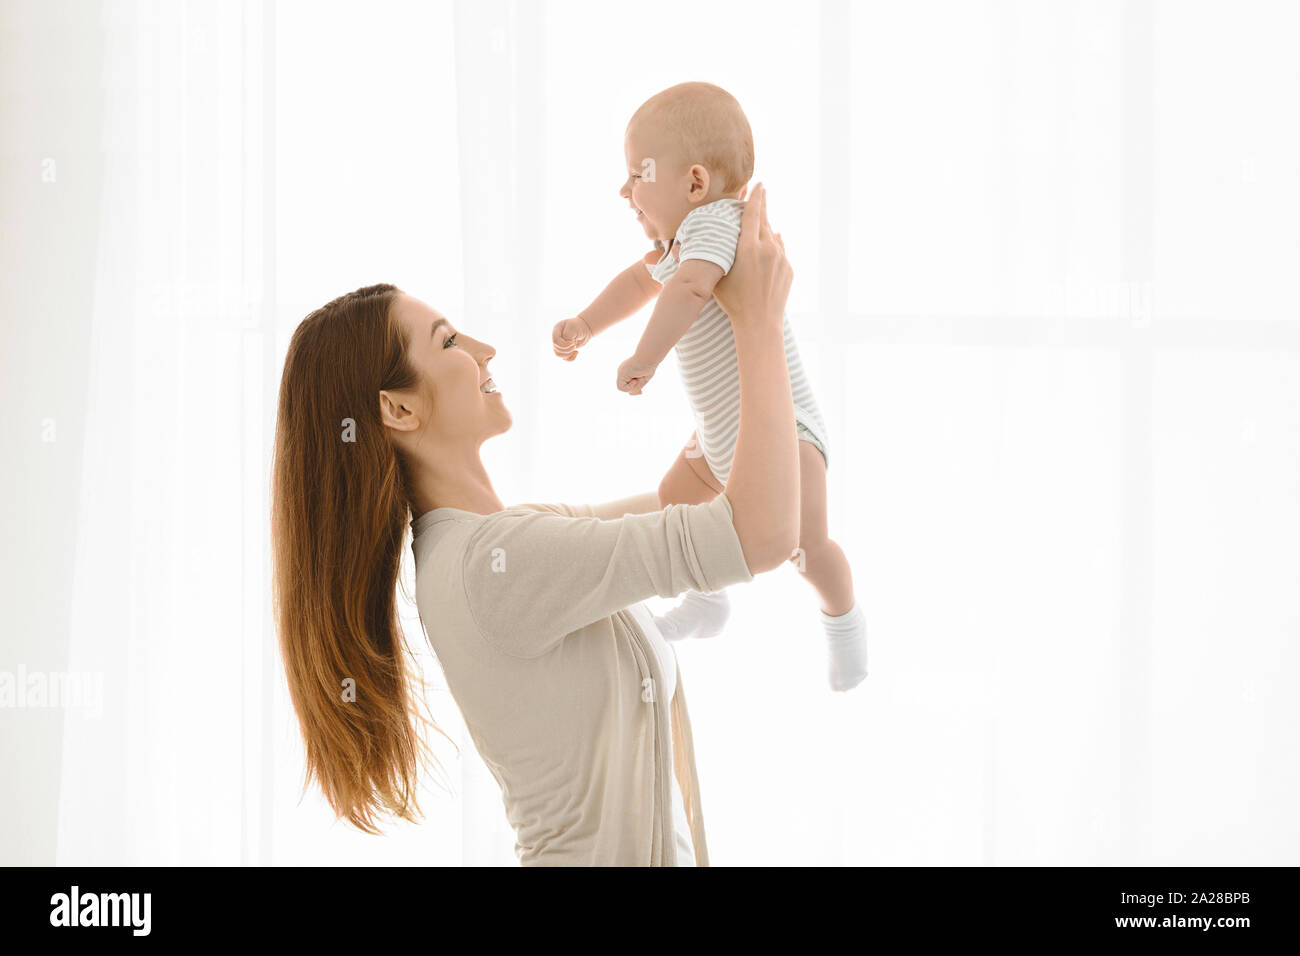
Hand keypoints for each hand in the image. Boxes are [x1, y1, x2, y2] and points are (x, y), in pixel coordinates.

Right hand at [552, 316, 591, 360]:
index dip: (564, 345)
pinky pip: (564, 358)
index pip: (555, 341)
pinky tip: (576, 353)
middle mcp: (557, 337)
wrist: (585, 328)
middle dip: (567, 350)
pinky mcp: (564, 349)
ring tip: (575, 350)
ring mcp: (560, 344)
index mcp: (557, 330)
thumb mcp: (573, 328)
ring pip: (558, 354)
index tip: (573, 342)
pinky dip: (570, 358)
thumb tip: (565, 345)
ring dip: (568, 355)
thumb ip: (567, 336)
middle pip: (556, 349)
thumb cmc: (579, 326)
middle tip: (575, 345)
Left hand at [617, 355, 656, 394]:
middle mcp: (622, 371)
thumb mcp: (642, 380)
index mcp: (627, 371)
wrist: (649, 356)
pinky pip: (622, 388)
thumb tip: (630, 394)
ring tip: (639, 377)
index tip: (641, 391)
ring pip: (623, 389)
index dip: (633, 389)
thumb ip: (636, 388)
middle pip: (625, 388)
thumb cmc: (648, 366)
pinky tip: (635, 379)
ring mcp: (620, 371)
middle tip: (642, 379)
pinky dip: (630, 386)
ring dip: (634, 386)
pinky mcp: (620, 373)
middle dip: (635, 387)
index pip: (627, 386)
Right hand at [712, 183, 790, 332]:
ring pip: (774, 236)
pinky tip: (769, 246)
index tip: (760, 185)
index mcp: (749, 247)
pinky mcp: (788, 269)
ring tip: (760, 225)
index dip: (756, 198)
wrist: (760, 323)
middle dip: (762, 208)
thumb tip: (679, 247)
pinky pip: (781, 251)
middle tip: (761, 194)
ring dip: (767, 229)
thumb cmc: (733, 302)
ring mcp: (781, 259)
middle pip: (765, 221)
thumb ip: (711, 255)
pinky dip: (774, 246)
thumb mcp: (716, 276)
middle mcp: (768, 249)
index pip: (754, 214)